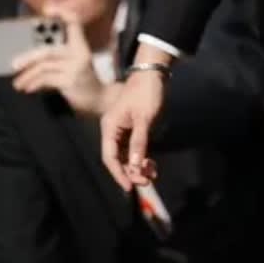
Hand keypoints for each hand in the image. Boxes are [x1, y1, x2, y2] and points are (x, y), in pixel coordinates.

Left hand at [12, 17, 112, 119]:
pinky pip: (47, 78)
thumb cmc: (81, 83)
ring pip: (45, 65)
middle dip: (28, 58)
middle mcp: (80, 53)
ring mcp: (77, 66)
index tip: (48, 8)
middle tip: (13, 66)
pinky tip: (29, 89)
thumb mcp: (71, 66)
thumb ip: (55, 59)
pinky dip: (34, 84)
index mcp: (81, 46)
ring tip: (18, 84)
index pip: (74, 23)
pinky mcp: (72, 80)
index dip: (62, 13)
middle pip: (48, 50)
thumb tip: (28, 59)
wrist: (99, 101)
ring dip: (28, 76)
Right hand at [100, 65, 166, 190]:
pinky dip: (143, 158)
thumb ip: (139, 142)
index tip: (129, 187)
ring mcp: (124, 131)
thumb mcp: (144, 118)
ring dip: (139, 166)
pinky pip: (136, 149)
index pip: (110, 157)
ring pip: (128, 156)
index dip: (118, 173)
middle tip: (147, 182)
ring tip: (153, 175)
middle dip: (132, 172)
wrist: (153, 74)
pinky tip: (153, 165)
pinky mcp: (134, 130)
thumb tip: (136, 166)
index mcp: (110, 127)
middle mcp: (113, 131)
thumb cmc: (146, 93)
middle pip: (119, 159)